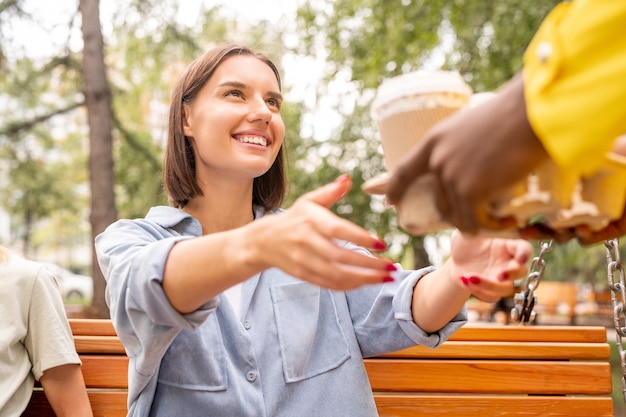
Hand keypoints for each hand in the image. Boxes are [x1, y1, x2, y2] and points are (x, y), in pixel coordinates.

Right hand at [255, 175, 395, 289]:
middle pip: (341, 257)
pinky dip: (349, 286)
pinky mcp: (303, 274)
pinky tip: (366, 283)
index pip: (338, 231)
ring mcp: (304, 260)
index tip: (382, 244)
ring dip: (364, 279)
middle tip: (392, 267)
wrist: (264, 240)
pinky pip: (329, 283)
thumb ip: (330, 192)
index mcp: (311, 220)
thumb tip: (348, 179)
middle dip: (369, 265)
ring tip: (385, 278)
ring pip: (337, 274)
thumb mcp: (309, 201)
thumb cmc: (295, 218)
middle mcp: (307, 242)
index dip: (360, 238)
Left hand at [385, 74, 549, 234]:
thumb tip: (474, 162)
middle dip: (455, 214)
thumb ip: (464, 145)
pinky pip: (476, 220)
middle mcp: (437, 160)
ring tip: (501, 221)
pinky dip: (493, 226)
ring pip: (458, 214)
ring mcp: (451, 177)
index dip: (394, 188)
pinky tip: (508, 223)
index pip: (404, 170)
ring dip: (479, 222)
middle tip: (478, 217)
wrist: (532, 113)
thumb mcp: (474, 124)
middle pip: (439, 201)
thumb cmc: (515, 112)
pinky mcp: (470, 191)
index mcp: (434, 140)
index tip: (389, 201)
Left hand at [447, 230, 532, 301]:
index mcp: (508, 244)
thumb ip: (474, 226)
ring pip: (506, 288)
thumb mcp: (467, 231)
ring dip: (489, 285)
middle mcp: (508, 262)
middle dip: (513, 274)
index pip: (524, 249)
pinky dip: (478, 292)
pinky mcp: (492, 291)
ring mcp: (502, 278)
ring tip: (469, 277)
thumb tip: (478, 218)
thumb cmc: (466, 241)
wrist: (456, 261)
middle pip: (522, 272)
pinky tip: (464, 280)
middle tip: (499, 275)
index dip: (525, 254)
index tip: (521, 258)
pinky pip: (492, 298)